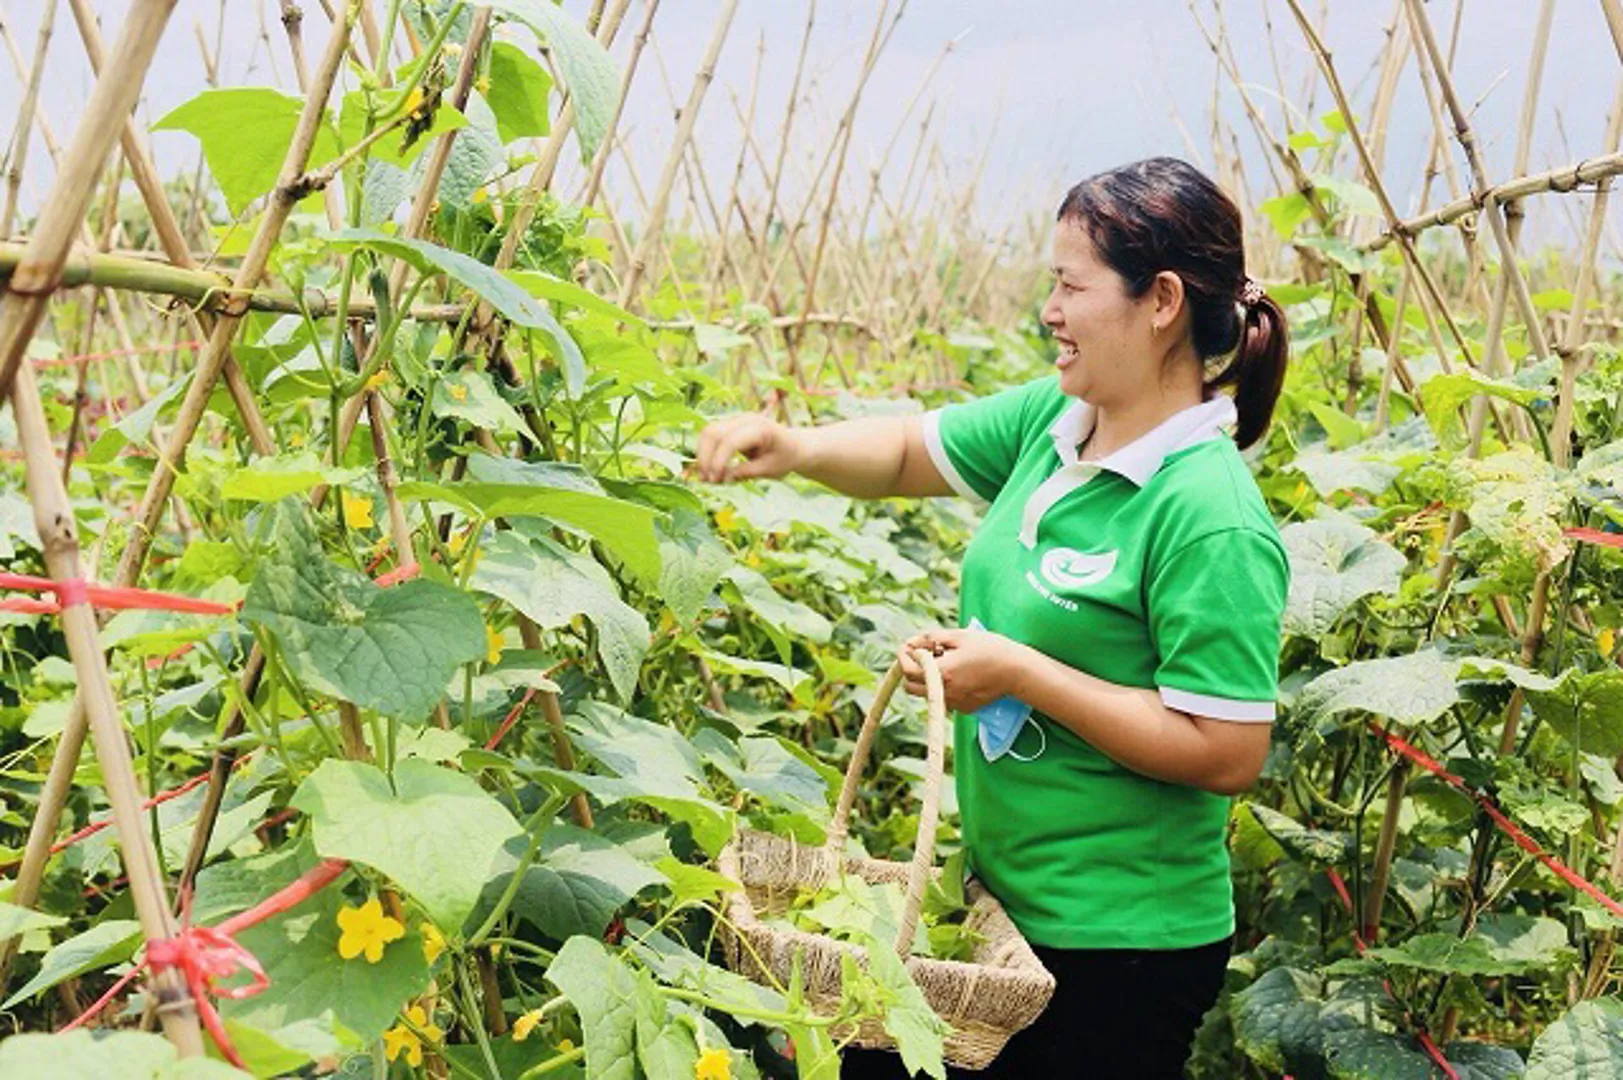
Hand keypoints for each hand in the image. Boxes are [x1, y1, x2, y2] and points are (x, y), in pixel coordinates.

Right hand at [694, 413, 803, 482]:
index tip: (715, 480)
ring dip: (703, 455)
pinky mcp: (731, 425)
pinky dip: (706, 452)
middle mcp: (746, 418)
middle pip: (713, 432)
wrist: (794, 446)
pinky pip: (711, 435)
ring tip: (706, 478)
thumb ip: (745, 472)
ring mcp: (737, 419)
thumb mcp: (769, 470)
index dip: (719, 461)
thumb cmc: (785, 458)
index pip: (730, 441)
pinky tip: (709, 470)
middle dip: (706, 457)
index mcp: (761, 428)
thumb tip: (721, 478)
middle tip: (707, 481)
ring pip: (708, 432)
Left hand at [898, 628, 1030, 712]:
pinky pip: (945, 697)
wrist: (1016, 670)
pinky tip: (961, 673)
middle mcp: (945, 692)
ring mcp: (955, 703)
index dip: (903, 656)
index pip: (907, 670)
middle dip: (911, 670)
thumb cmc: (990, 648)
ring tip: (946, 661)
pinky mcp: (964, 708)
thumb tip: (914, 643)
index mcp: (942, 673)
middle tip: (923, 655)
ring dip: (928, 678)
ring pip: (927, 693)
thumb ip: (932, 638)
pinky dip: (945, 686)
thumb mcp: (960, 636)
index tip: (907, 646)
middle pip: (911, 687)